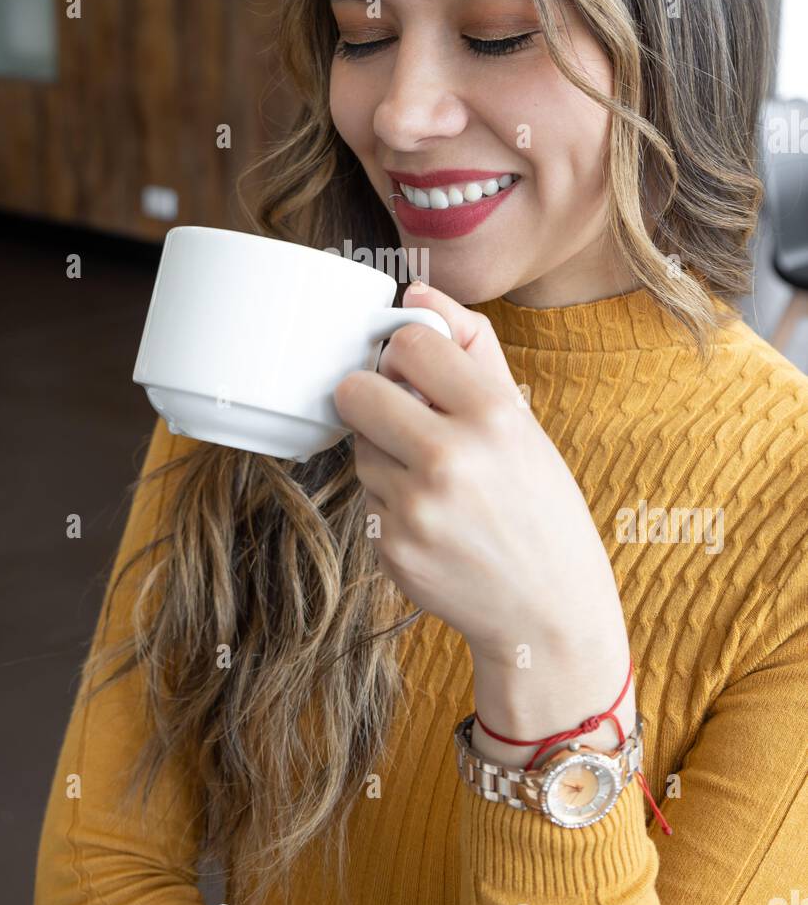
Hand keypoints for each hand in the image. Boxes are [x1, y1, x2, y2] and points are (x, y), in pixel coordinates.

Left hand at [333, 282, 627, 670]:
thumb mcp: (523, 420)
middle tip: (403, 418)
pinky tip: (433, 522)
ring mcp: (416, 508)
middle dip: (372, 397)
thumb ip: (471, 349)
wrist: (547, 610)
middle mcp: (451, 458)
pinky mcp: (391, 549)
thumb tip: (417, 294)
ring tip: (435, 482)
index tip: (419, 375)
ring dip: (384, 456)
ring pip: (358, 447)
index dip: (406, 355)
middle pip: (356, 390)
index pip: (407, 342)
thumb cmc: (538, 505)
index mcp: (494, 414)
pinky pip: (365, 499)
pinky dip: (390, 504)